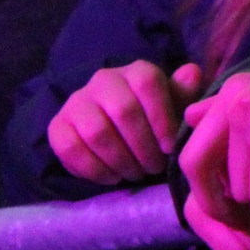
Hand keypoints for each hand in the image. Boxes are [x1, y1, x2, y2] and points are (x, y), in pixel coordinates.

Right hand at [49, 61, 205, 184]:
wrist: (115, 127)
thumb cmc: (154, 117)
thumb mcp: (175, 104)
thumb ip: (184, 92)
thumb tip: (192, 73)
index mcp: (136, 71)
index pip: (148, 84)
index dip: (161, 118)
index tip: (170, 148)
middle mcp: (103, 80)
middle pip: (123, 111)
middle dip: (143, 146)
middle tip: (154, 167)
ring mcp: (76, 101)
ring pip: (97, 132)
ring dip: (120, 160)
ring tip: (136, 174)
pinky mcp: (57, 125)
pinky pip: (70, 148)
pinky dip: (94, 169)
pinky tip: (113, 178)